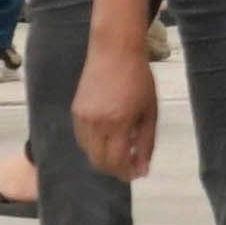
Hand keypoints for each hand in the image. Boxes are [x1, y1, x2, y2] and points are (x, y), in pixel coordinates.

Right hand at [73, 40, 160, 180]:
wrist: (114, 51)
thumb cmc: (139, 80)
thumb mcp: (150, 113)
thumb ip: (146, 144)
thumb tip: (142, 170)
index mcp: (118, 123)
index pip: (117, 163)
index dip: (127, 173)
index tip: (138, 172)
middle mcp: (96, 123)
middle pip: (99, 162)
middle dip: (116, 169)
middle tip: (130, 164)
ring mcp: (82, 116)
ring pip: (88, 151)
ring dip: (104, 157)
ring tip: (121, 149)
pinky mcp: (75, 110)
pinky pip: (82, 138)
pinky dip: (94, 145)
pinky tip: (108, 137)